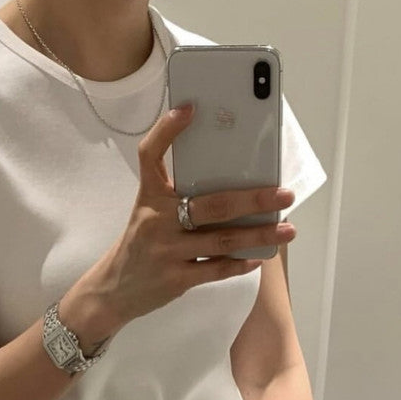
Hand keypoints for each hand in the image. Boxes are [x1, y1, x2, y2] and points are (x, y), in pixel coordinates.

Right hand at [88, 103, 297, 326]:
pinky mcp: (175, 279)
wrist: (114, 290)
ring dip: (259, 234)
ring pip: (222, 240)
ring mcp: (166, 251)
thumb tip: (233, 182)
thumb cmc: (141, 244)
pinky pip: (216, 270)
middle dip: (254, 199)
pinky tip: (259, 257)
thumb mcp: (149, 212)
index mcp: (149, 196)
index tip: (189, 109)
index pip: (150, 155)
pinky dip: (240, 263)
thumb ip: (179, 196)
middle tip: (285, 194)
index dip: (167, 130)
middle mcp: (156, 220)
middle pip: (212, 204)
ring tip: (287, 229)